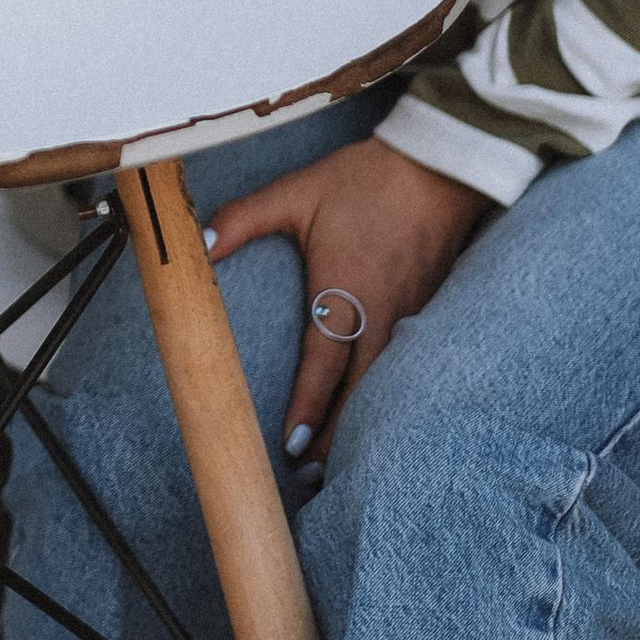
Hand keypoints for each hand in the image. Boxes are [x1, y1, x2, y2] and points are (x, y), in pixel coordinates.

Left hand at [203, 134, 490, 469]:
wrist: (440, 164)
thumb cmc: (366, 179)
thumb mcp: (297, 192)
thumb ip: (244, 218)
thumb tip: (199, 242)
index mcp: (346, 291)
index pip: (324, 365)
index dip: (308, 410)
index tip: (292, 447)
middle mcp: (382, 312)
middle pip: (360, 392)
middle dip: (337, 436)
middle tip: (313, 476)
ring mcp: (411, 313)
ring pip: (386, 382)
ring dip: (362, 419)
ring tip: (342, 456)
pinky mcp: (429, 305)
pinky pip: (407, 362)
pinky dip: (389, 391)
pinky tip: (376, 406)